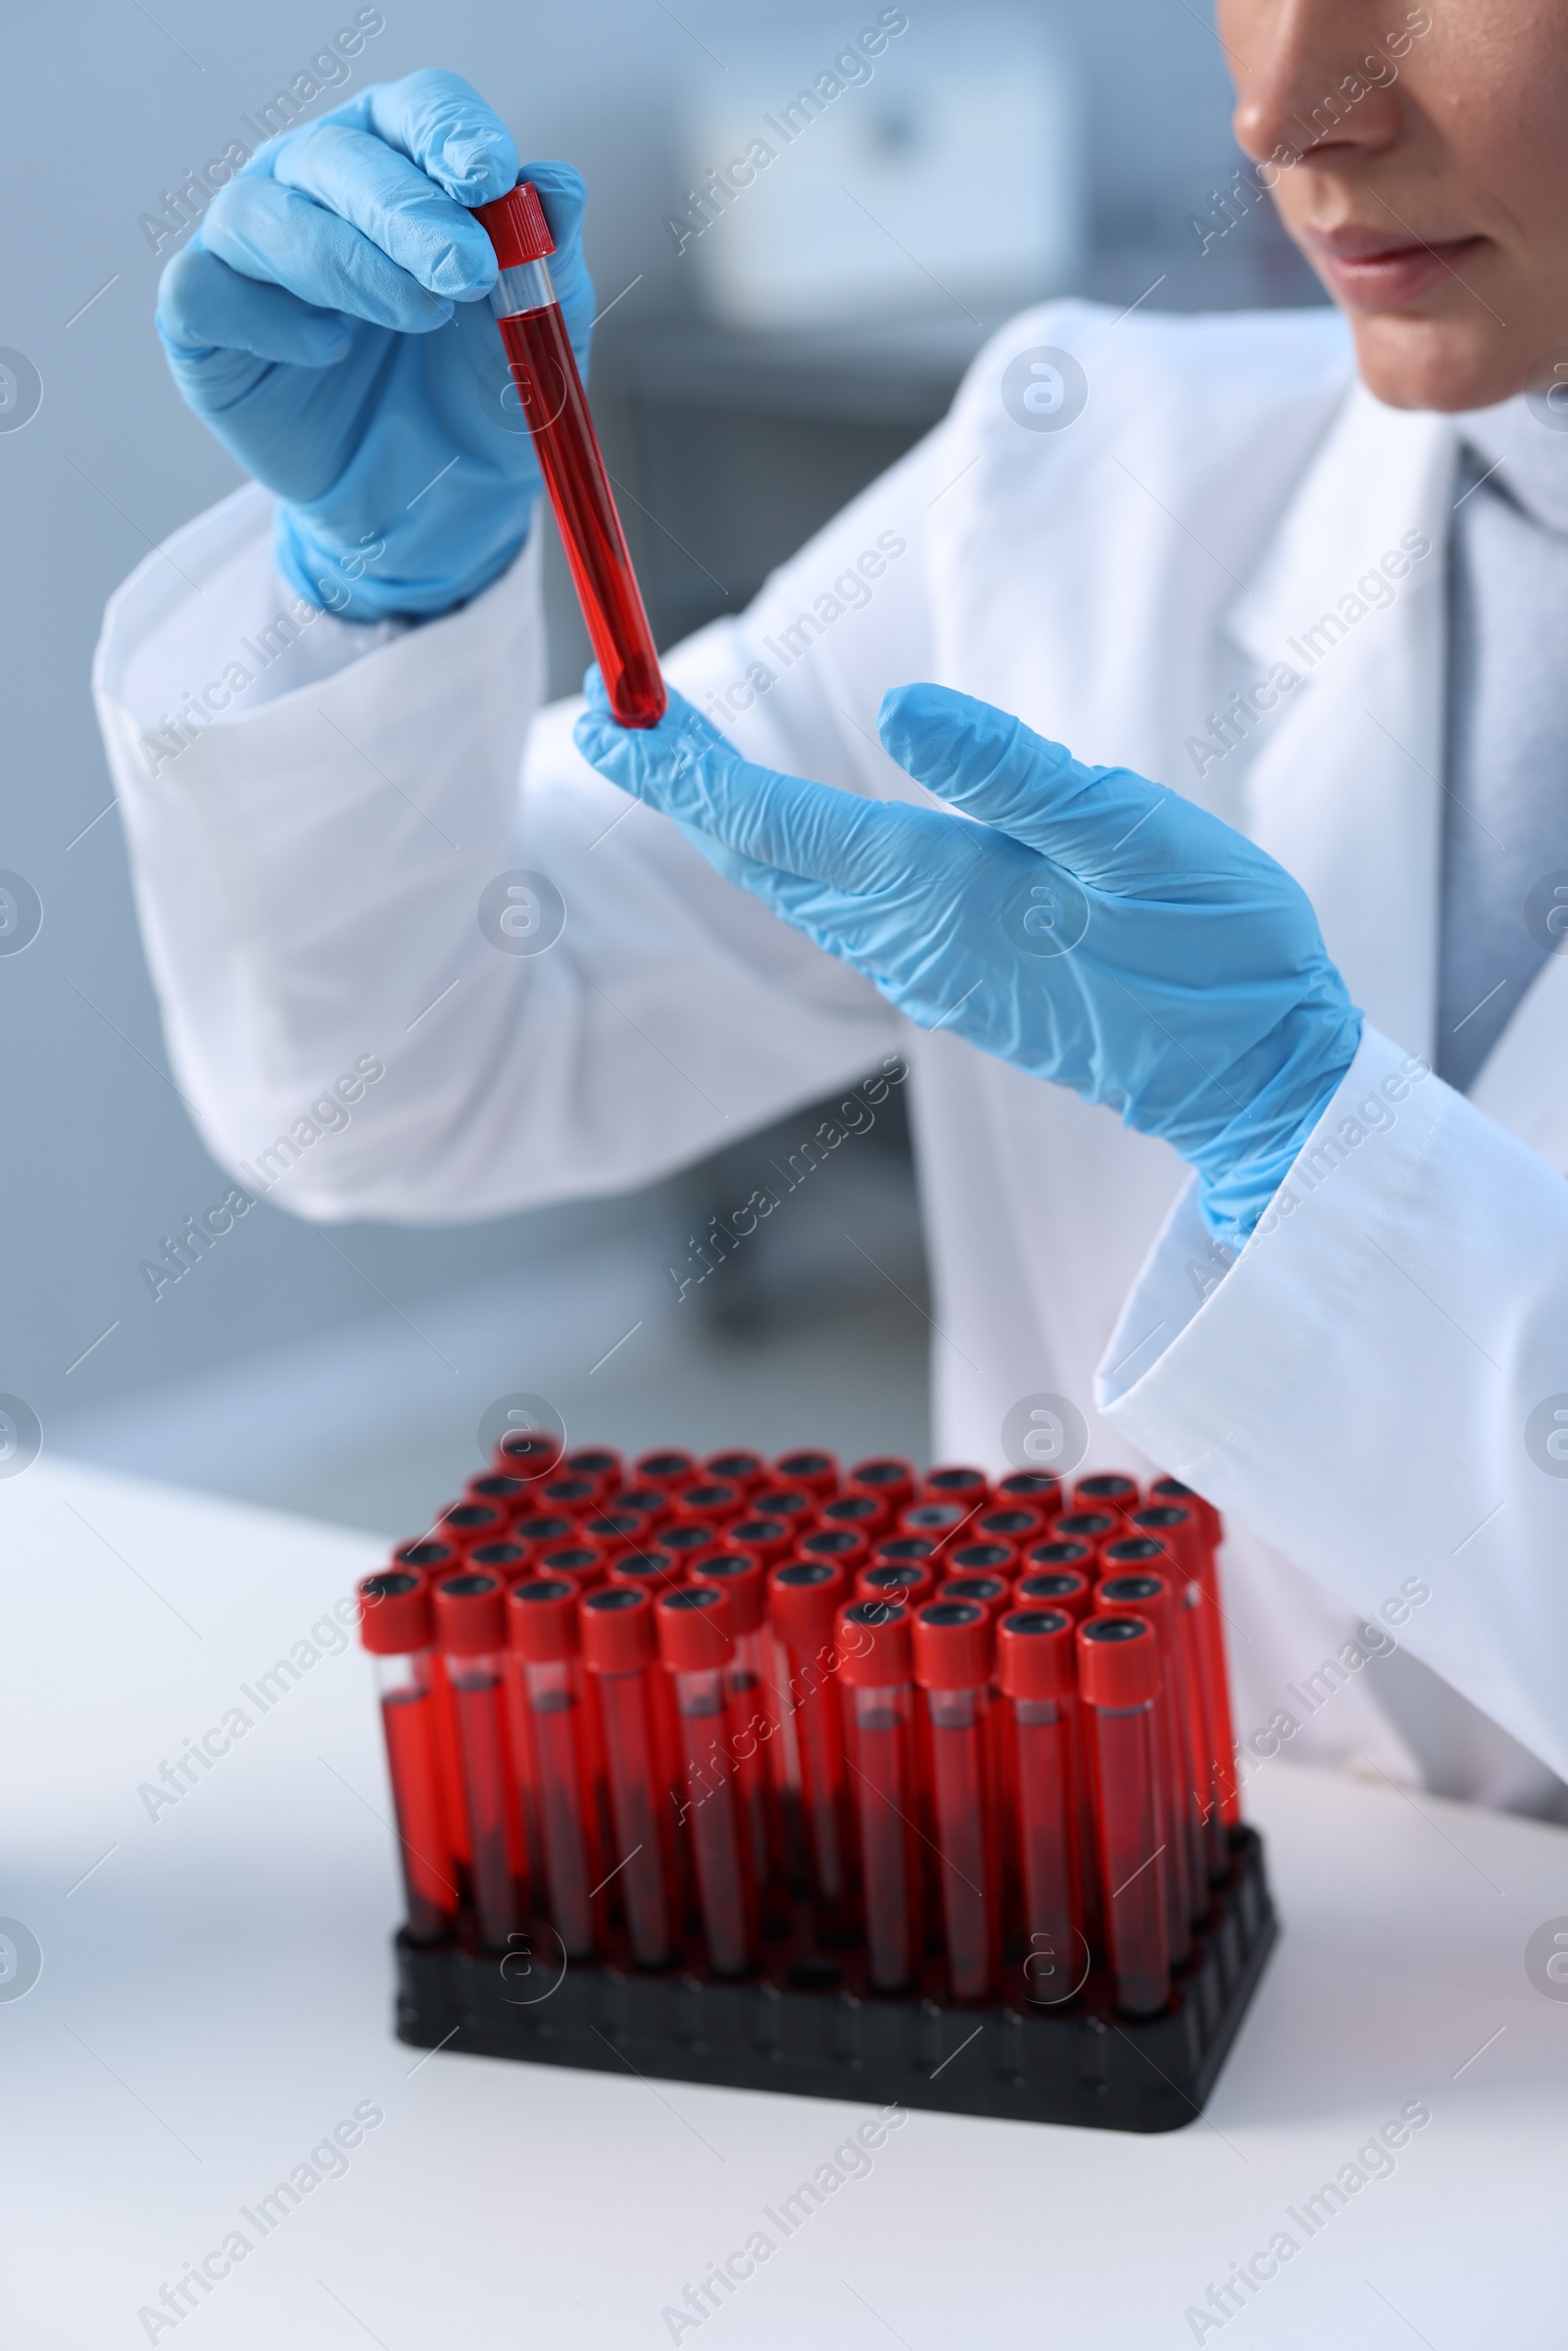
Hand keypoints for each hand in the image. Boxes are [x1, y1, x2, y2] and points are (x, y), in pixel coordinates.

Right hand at [155, 70, 594, 621]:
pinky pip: (205, 290)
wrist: (428, 509)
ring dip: (346, 262)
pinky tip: (326, 352)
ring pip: (262, 213)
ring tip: (414, 317)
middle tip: (464, 268)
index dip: (448, 133)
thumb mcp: (535, 336)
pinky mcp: (203, 318)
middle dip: (405, 210)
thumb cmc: (472, 400)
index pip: (413, 110)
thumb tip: (558, 187)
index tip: (492, 178)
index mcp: (398, 163)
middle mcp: (313, 184)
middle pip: (339, 155)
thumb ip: (548, 259)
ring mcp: (249, 246)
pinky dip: (264, 319)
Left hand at [573, 677, 1363, 1243]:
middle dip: (683, 784)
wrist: (1251, 1080)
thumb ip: (1013, 775)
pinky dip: (790, 856)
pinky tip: (789, 833)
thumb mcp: (1136, 841)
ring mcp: (929, 969)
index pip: (772, 820)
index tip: (614, 708)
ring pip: (795, 889)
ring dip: (729, 821)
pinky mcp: (958, 982)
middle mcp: (910, 938)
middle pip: (761, 855)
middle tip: (617, 715)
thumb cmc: (1216, 956)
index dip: (684, 764)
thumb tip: (900, 708)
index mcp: (939, 889)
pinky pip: (841, 913)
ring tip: (679, 758)